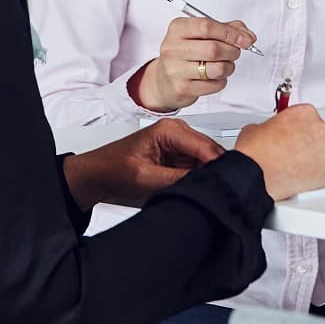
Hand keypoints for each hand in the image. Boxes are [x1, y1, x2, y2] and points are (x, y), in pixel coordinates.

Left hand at [64, 119, 223, 209]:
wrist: (97, 173)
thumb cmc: (113, 168)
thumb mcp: (145, 177)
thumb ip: (176, 179)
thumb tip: (202, 183)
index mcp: (169, 129)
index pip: (205, 146)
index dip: (218, 166)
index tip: (227, 184)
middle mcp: (177, 132)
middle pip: (210, 152)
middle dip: (216, 171)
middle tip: (222, 193)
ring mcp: (179, 143)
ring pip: (206, 160)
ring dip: (209, 175)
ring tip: (211, 193)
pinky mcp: (177, 156)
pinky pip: (197, 166)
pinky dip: (200, 177)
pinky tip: (200, 189)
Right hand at [135, 15, 256, 112]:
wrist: (163, 80)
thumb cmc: (186, 53)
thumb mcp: (200, 34)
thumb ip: (226, 29)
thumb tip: (248, 36)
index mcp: (177, 28)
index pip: (207, 27)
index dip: (230, 33)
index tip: (245, 39)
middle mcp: (172, 48)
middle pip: (214, 48)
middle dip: (232, 51)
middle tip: (235, 52)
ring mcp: (175, 69)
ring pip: (217, 68)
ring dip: (229, 67)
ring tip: (225, 65)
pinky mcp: (182, 88)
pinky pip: (215, 85)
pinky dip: (221, 81)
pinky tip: (214, 77)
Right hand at [232, 104, 324, 202]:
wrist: (257, 174)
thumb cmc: (257, 151)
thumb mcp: (257, 127)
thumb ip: (270, 126)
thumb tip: (267, 134)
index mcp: (305, 113)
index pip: (306, 115)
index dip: (295, 125)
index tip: (289, 131)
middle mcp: (320, 130)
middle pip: (317, 132)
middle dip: (304, 140)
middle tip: (288, 147)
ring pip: (320, 153)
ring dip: (309, 156)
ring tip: (290, 163)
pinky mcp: (324, 173)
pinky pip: (320, 172)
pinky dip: (310, 174)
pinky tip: (295, 174)